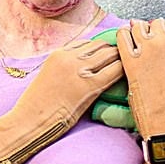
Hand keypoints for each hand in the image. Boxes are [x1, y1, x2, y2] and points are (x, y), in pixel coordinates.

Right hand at [0, 38, 123, 163]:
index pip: (89, 42)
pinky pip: (114, 72)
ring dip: (124, 57)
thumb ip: (66, 68)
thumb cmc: (37, 106)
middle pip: (102, 46)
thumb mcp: (49, 77)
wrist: (27, 121)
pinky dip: (125, 70)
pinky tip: (134, 74)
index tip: (116, 49)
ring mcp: (79, 70)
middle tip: (133, 53)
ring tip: (137, 62)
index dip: (105, 46)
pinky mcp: (88, 86)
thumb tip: (84, 70)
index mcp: (60, 53)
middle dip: (117, 49)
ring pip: (110, 55)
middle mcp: (70, 57)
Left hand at [117, 14, 164, 163]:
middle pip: (156, 22)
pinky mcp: (128, 61)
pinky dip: (124, 36)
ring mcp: (144, 50)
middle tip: (157, 46)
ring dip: (140, 32)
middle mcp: (162, 41)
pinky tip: (128, 45)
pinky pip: (122, 36)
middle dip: (157, 30)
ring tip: (143, 46)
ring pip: (137, 26)